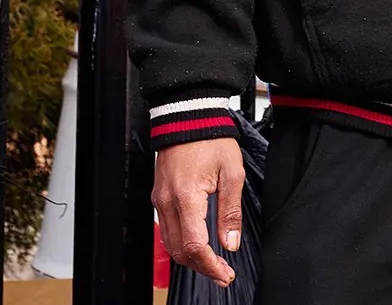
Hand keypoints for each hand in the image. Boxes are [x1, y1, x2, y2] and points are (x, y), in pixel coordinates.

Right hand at [152, 137, 242, 286]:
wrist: (188, 117)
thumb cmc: (211, 139)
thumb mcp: (232, 173)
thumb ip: (230, 211)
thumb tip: (231, 242)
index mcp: (186, 197)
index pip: (194, 245)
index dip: (210, 265)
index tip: (225, 273)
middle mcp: (167, 202)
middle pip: (179, 250)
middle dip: (201, 267)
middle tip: (223, 273)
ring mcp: (160, 200)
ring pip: (170, 243)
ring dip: (191, 258)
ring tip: (214, 263)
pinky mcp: (159, 197)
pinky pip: (167, 229)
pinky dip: (182, 242)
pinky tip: (199, 244)